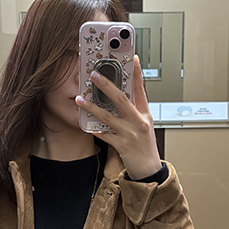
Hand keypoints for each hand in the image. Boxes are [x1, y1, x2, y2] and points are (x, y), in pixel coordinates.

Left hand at [76, 55, 161, 179]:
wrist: (149, 169)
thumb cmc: (145, 145)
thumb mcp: (144, 124)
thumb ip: (134, 110)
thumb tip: (121, 95)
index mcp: (145, 114)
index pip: (141, 89)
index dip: (137, 73)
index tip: (133, 59)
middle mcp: (138, 121)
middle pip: (121, 99)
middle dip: (107, 86)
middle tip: (94, 75)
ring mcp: (129, 134)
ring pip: (108, 117)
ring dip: (92, 107)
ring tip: (79, 99)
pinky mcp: (121, 146)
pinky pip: (104, 135)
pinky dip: (94, 129)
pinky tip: (84, 124)